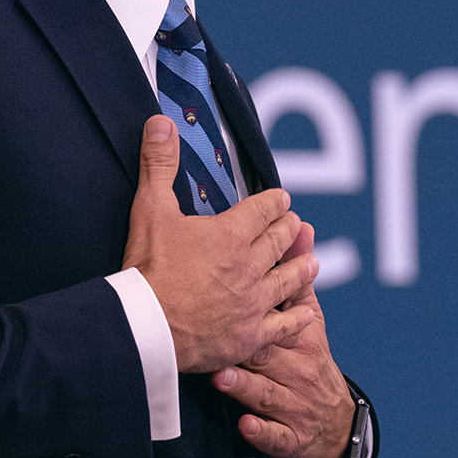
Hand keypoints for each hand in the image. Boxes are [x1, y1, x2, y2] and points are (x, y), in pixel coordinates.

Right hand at [123, 115, 319, 373]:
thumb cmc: (146, 268)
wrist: (146, 327)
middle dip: (289, 229)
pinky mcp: (250, 336)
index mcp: (231, 234)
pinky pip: (283, 325)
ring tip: (312, 261)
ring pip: (288, 280)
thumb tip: (161, 122)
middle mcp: (250, 266)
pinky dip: (297, 317)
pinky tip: (307, 312)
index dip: (274, 202)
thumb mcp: (150, 208)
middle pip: (279, 242)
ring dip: (301, 267)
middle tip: (296, 224)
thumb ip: (159, 164)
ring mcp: (254, 303)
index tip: (283, 199)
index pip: (263, 210)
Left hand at [213, 223, 355, 457]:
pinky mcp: (288, 438)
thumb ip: (298, 278)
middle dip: (247, 342)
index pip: (284, 312)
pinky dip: (261, 431)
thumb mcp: (310, 322)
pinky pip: (273, 435)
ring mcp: (294, 405)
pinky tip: (245, 426)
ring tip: (221, 376)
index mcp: (302, 337)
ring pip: (268, 394)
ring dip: (246, 386)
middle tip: (216, 331)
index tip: (242, 278)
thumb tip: (301, 227)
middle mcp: (299, 369)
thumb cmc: (307, 363)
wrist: (334, 428)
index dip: (266, 296)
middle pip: (270, 352)